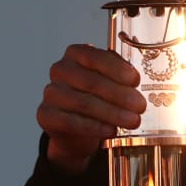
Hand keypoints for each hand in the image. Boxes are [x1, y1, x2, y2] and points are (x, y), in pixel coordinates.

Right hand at [38, 44, 146, 172]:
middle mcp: (60, 70)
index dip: (117, 69)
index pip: (95, 57)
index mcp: (76, 54)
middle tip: (140, 106)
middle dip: (120, 95)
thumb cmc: (97, 97)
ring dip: (112, 113)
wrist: (76, 128)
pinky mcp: (45, 115)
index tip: (136, 81)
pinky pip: (70, 122)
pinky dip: (93, 127)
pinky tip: (110, 130)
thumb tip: (138, 79)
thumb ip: (121, 74)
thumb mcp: (110, 80)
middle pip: (91, 82)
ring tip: (132, 121)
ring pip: (82, 103)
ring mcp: (50, 93)